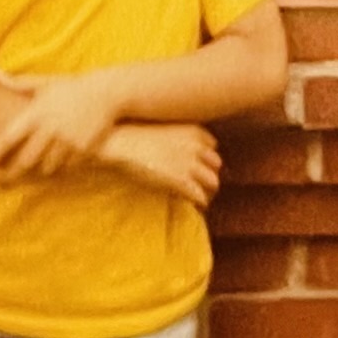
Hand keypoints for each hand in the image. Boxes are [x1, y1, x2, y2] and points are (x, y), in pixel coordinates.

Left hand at [0, 71, 120, 182]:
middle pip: (24, 161)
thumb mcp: (44, 83)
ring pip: (46, 168)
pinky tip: (52, 169)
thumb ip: (17, 83)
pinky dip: (58, 170)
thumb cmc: (71, 88)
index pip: (7, 139)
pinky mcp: (84, 149)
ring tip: (28, 176)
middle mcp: (51, 129)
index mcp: (37, 113)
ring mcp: (69, 141)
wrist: (107, 92)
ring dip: (36, 173)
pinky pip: (67, 168)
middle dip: (9, 176)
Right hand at [99, 123, 221, 206]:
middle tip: (200, 186)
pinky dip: (200, 205)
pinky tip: (193, 208)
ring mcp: (190, 164)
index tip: (196, 167)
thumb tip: (178, 155)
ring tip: (199, 200)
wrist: (121, 143)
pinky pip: (201, 197)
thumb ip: (179, 140)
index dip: (204, 159)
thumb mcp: (164, 129)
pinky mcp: (181, 182)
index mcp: (194, 131)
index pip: (212, 147)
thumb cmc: (135, 135)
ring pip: (213, 183)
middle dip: (209, 175)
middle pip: (216, 165)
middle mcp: (197, 147)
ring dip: (207, 192)